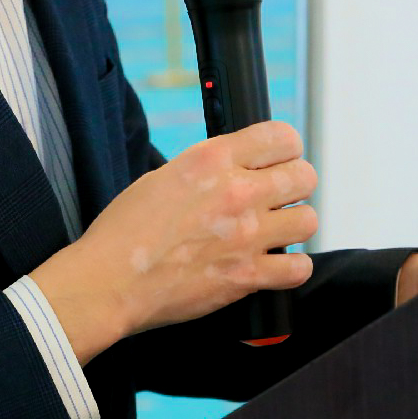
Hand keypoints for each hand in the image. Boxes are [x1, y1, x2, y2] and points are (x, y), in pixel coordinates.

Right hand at [31, 121, 318, 362]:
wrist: (109, 282)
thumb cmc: (124, 231)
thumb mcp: (163, 176)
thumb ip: (207, 169)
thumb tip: (235, 169)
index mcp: (212, 159)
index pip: (282, 136)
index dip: (285, 149)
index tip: (279, 160)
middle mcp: (236, 192)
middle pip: (305, 175)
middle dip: (295, 185)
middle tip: (278, 198)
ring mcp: (246, 235)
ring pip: (308, 219)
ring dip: (294, 225)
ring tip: (275, 232)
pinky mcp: (246, 276)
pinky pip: (299, 268)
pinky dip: (291, 268)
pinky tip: (275, 266)